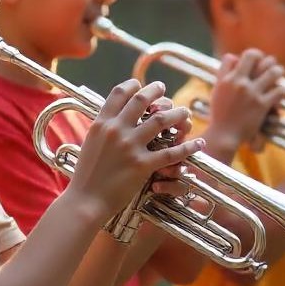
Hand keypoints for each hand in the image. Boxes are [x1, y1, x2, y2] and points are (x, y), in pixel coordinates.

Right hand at [68, 80, 203, 219]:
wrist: (85, 200)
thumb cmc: (86, 174)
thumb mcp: (90, 142)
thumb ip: (103, 127)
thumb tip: (114, 115)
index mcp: (101, 123)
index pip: (119, 93)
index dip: (133, 85)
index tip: (141, 85)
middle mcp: (116, 130)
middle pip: (141, 99)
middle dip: (157, 91)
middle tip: (164, 89)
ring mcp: (130, 147)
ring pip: (161, 121)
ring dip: (177, 114)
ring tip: (184, 113)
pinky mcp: (142, 166)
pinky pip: (171, 153)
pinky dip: (188, 147)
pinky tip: (198, 143)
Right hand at [208, 49, 284, 149]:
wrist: (224, 134)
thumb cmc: (220, 113)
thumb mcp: (217, 89)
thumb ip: (223, 72)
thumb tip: (234, 57)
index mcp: (228, 78)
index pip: (242, 55)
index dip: (253, 55)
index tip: (257, 62)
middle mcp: (239, 83)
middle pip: (257, 57)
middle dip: (267, 60)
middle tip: (270, 67)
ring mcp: (252, 93)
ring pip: (273, 71)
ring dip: (279, 71)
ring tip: (279, 75)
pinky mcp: (262, 105)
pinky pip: (280, 91)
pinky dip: (284, 91)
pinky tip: (283, 94)